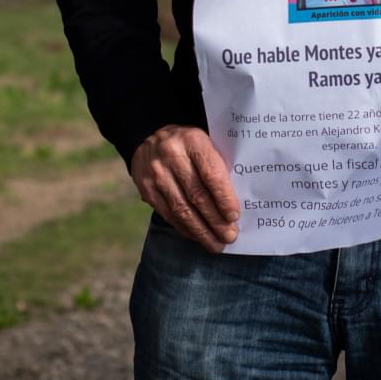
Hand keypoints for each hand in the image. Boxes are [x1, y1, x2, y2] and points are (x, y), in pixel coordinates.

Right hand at [130, 125, 239, 252]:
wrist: (149, 135)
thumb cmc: (188, 144)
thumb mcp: (205, 142)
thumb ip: (217, 166)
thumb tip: (233, 205)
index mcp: (193, 140)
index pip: (211, 174)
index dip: (224, 198)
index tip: (234, 216)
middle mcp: (172, 156)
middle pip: (197, 195)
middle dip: (215, 220)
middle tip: (229, 237)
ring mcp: (156, 173)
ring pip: (181, 209)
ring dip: (201, 231)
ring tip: (215, 244)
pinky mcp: (146, 188)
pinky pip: (168, 213)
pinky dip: (184, 228)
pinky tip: (196, 236)